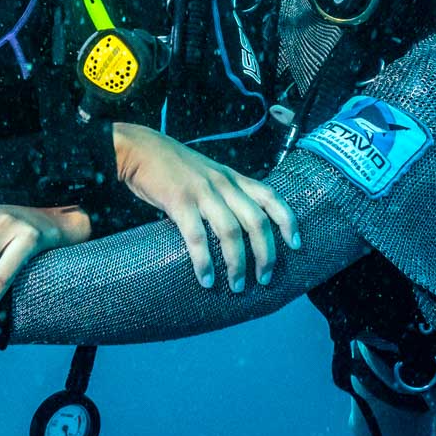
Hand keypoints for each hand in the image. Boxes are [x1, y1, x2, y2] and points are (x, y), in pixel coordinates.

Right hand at [111, 122, 299, 291]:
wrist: (140, 149)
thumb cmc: (173, 165)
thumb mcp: (209, 172)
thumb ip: (225, 192)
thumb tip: (240, 224)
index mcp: (232, 178)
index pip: (270, 196)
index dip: (287, 221)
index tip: (296, 245)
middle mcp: (223, 184)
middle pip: (256, 221)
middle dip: (266, 254)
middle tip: (265, 279)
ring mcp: (202, 192)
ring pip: (231, 232)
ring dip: (237, 264)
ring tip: (237, 286)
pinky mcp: (179, 202)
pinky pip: (197, 237)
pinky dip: (203, 261)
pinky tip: (206, 279)